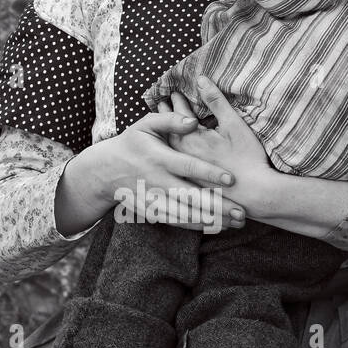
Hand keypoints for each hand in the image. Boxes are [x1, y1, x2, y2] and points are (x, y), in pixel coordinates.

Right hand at [98, 108, 245, 233]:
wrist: (105, 171)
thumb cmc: (132, 143)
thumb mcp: (146, 124)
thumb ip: (171, 120)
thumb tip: (194, 121)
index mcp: (157, 157)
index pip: (187, 166)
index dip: (209, 172)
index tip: (231, 179)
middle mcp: (156, 181)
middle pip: (191, 197)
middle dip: (217, 206)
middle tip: (242, 212)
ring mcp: (153, 200)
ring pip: (186, 214)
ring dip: (212, 220)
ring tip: (237, 223)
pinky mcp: (151, 212)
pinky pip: (177, 222)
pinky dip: (197, 226)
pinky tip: (218, 227)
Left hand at [158, 78, 271, 218]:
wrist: (253, 194)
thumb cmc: (247, 157)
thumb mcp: (234, 124)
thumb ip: (216, 102)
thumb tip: (201, 79)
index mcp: (191, 137)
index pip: (179, 112)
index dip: (177, 100)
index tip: (173, 91)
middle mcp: (182, 153)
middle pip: (168, 129)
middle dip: (165, 115)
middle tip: (160, 103)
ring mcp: (184, 169)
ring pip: (168, 147)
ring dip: (166, 134)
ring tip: (162, 125)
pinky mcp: (188, 182)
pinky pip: (174, 165)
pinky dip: (171, 154)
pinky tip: (171, 153)